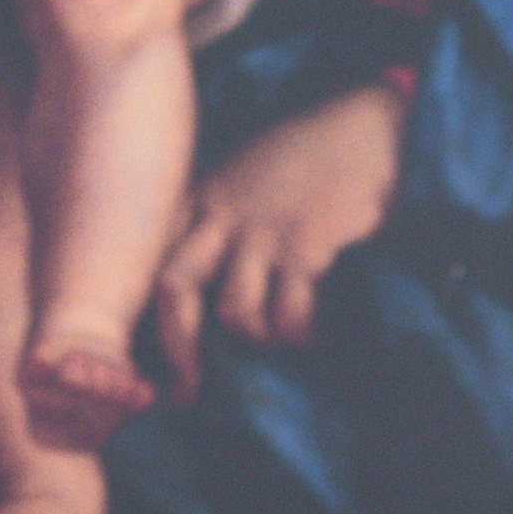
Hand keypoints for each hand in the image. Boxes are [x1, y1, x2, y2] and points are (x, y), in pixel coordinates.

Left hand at [151, 79, 409, 400]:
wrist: (366, 121)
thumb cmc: (310, 155)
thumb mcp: (248, 173)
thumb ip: (222, 218)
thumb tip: (207, 291)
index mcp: (205, 195)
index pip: (154, 255)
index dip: (146, 313)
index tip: (157, 359)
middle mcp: (224, 211)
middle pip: (175, 287)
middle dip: (179, 347)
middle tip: (191, 391)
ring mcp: (263, 229)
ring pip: (234, 310)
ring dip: (258, 339)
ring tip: (282, 342)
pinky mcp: (307, 244)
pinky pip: (290, 313)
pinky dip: (301, 336)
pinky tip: (314, 336)